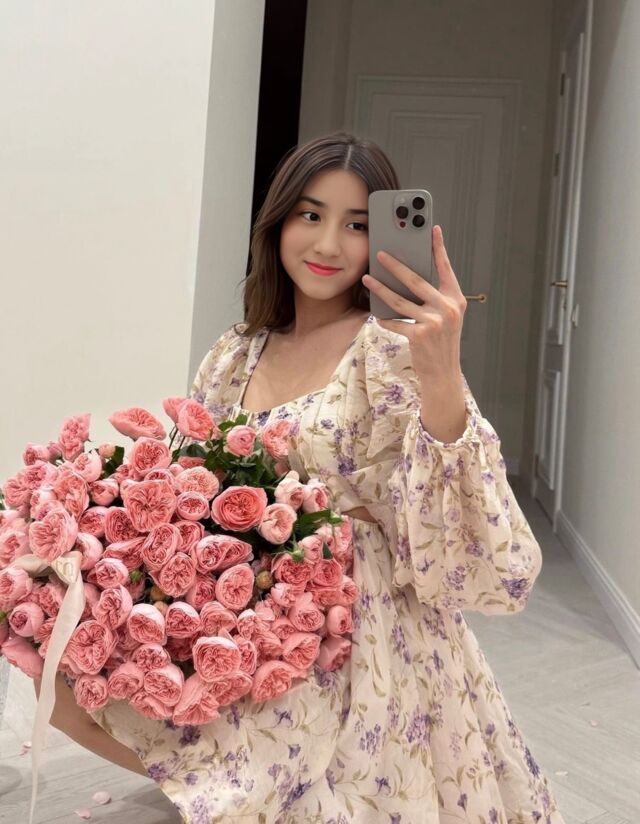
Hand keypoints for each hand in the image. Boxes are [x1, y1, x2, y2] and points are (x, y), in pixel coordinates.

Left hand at [362, 225, 466, 385]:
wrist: (443, 372)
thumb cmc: (441, 341)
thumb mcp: (447, 316)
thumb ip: (435, 297)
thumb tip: (409, 276)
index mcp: (456, 299)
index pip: (446, 268)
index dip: (439, 248)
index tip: (432, 229)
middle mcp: (447, 308)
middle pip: (416, 281)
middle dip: (396, 266)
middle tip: (380, 254)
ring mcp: (433, 322)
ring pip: (400, 300)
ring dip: (380, 289)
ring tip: (367, 278)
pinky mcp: (419, 335)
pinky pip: (396, 322)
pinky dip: (385, 319)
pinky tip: (376, 315)